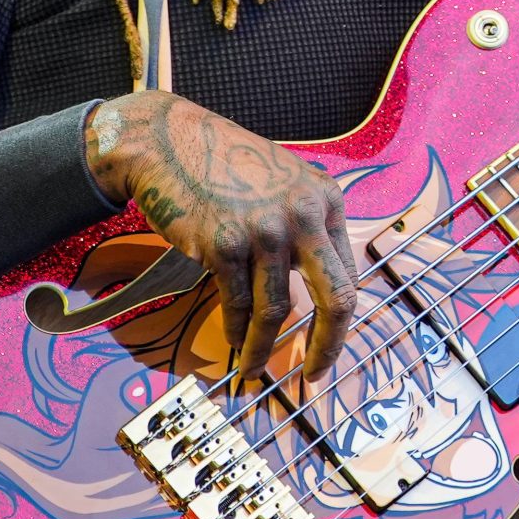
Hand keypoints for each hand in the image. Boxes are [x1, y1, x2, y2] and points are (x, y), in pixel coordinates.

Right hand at [84, 92, 360, 382]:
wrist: (170, 142)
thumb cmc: (228, 167)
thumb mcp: (286, 184)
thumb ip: (308, 227)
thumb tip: (320, 287)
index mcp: (326, 201)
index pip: (348, 274)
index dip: (341, 319)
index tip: (330, 345)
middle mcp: (303, 215)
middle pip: (336, 298)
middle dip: (328, 346)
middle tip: (315, 376)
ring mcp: (264, 231)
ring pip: (276, 310)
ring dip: (263, 347)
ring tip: (253, 368)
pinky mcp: (223, 244)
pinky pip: (236, 303)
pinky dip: (235, 329)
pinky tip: (233, 342)